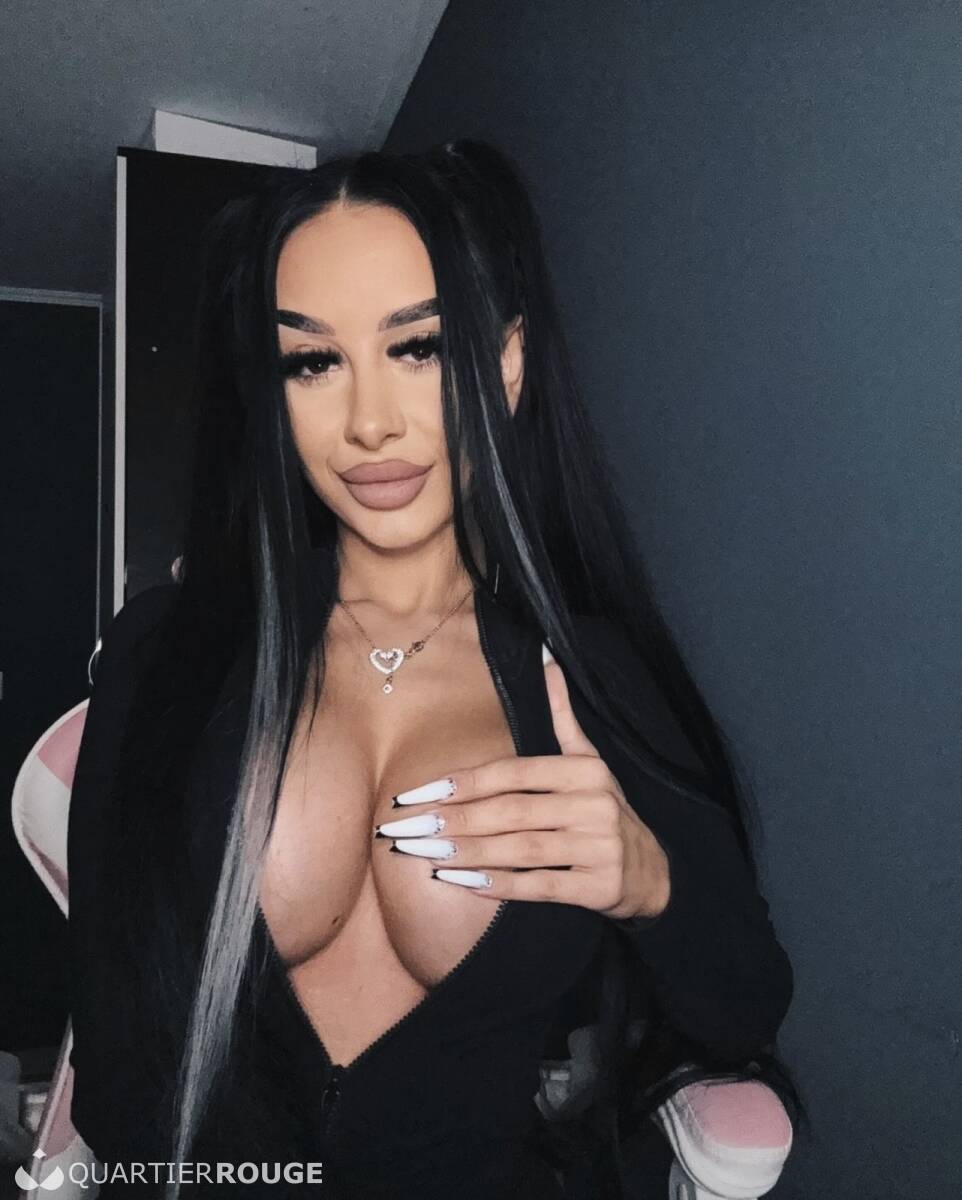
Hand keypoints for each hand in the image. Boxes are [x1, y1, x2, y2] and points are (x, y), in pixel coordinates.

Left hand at [374, 646, 670, 920]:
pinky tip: (463, 883)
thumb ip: (563, 717)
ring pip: (522, 850)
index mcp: (584, 771)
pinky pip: (541, 887)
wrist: (652, 871)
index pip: (513, 773)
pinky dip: (500, 886)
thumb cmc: (603, 811)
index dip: (464, 783)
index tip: (419, 794)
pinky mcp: (599, 887)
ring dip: (470, 854)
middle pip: (511, 812)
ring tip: (427, 857)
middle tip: (409, 831)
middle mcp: (594, 805)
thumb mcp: (589, 761)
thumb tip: (547, 659)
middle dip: (455, 821)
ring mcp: (599, 847)